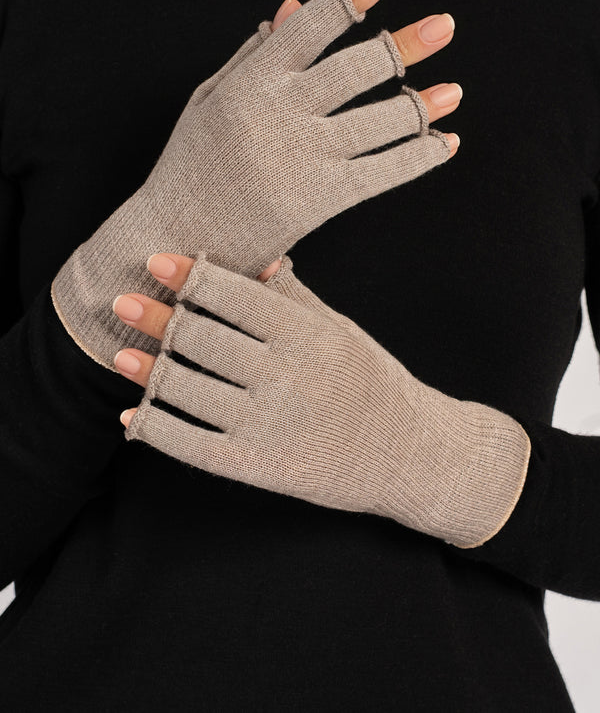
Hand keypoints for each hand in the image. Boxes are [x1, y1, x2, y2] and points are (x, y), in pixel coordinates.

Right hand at [52, 0, 459, 370]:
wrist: (176, 238)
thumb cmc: (193, 164)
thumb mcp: (211, 100)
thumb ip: (255, 53)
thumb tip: (296, 2)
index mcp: (251, 84)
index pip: (309, 28)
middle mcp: (280, 115)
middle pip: (358, 70)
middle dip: (406, 45)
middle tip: (444, 26)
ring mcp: (303, 158)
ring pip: (381, 121)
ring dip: (424, 104)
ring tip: (452, 91)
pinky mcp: (320, 200)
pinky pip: (385, 172)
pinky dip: (420, 156)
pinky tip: (444, 143)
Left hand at [113, 252, 529, 548]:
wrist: (409, 454)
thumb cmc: (372, 381)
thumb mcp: (339, 329)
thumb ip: (294, 296)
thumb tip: (257, 255)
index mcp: (309, 335)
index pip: (235, 296)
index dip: (189, 277)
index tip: (155, 261)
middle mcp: (288, 376)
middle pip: (203, 340)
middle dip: (157, 319)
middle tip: (121, 302)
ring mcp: (271, 425)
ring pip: (189, 390)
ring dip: (147, 372)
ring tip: (120, 355)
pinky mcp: (260, 468)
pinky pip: (193, 445)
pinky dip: (156, 429)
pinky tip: (133, 417)